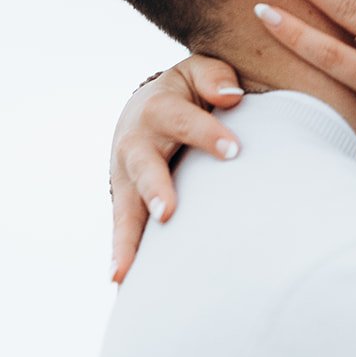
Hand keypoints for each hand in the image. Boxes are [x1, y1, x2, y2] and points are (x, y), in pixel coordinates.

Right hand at [109, 54, 243, 281]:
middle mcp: (136, 143)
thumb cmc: (187, 91)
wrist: (145, 107)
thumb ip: (215, 78)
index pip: (184, 121)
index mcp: (159, 108)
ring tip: (126, 271)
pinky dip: (121, 256)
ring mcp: (126, 176)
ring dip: (128, 237)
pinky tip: (122, 284)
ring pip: (125, 207)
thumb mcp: (199, 72)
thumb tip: (231, 96)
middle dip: (154, 188)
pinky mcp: (125, 200)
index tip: (234, 151)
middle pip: (143, 166)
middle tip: (167, 212)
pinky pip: (122, 229)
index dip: (207, 134)